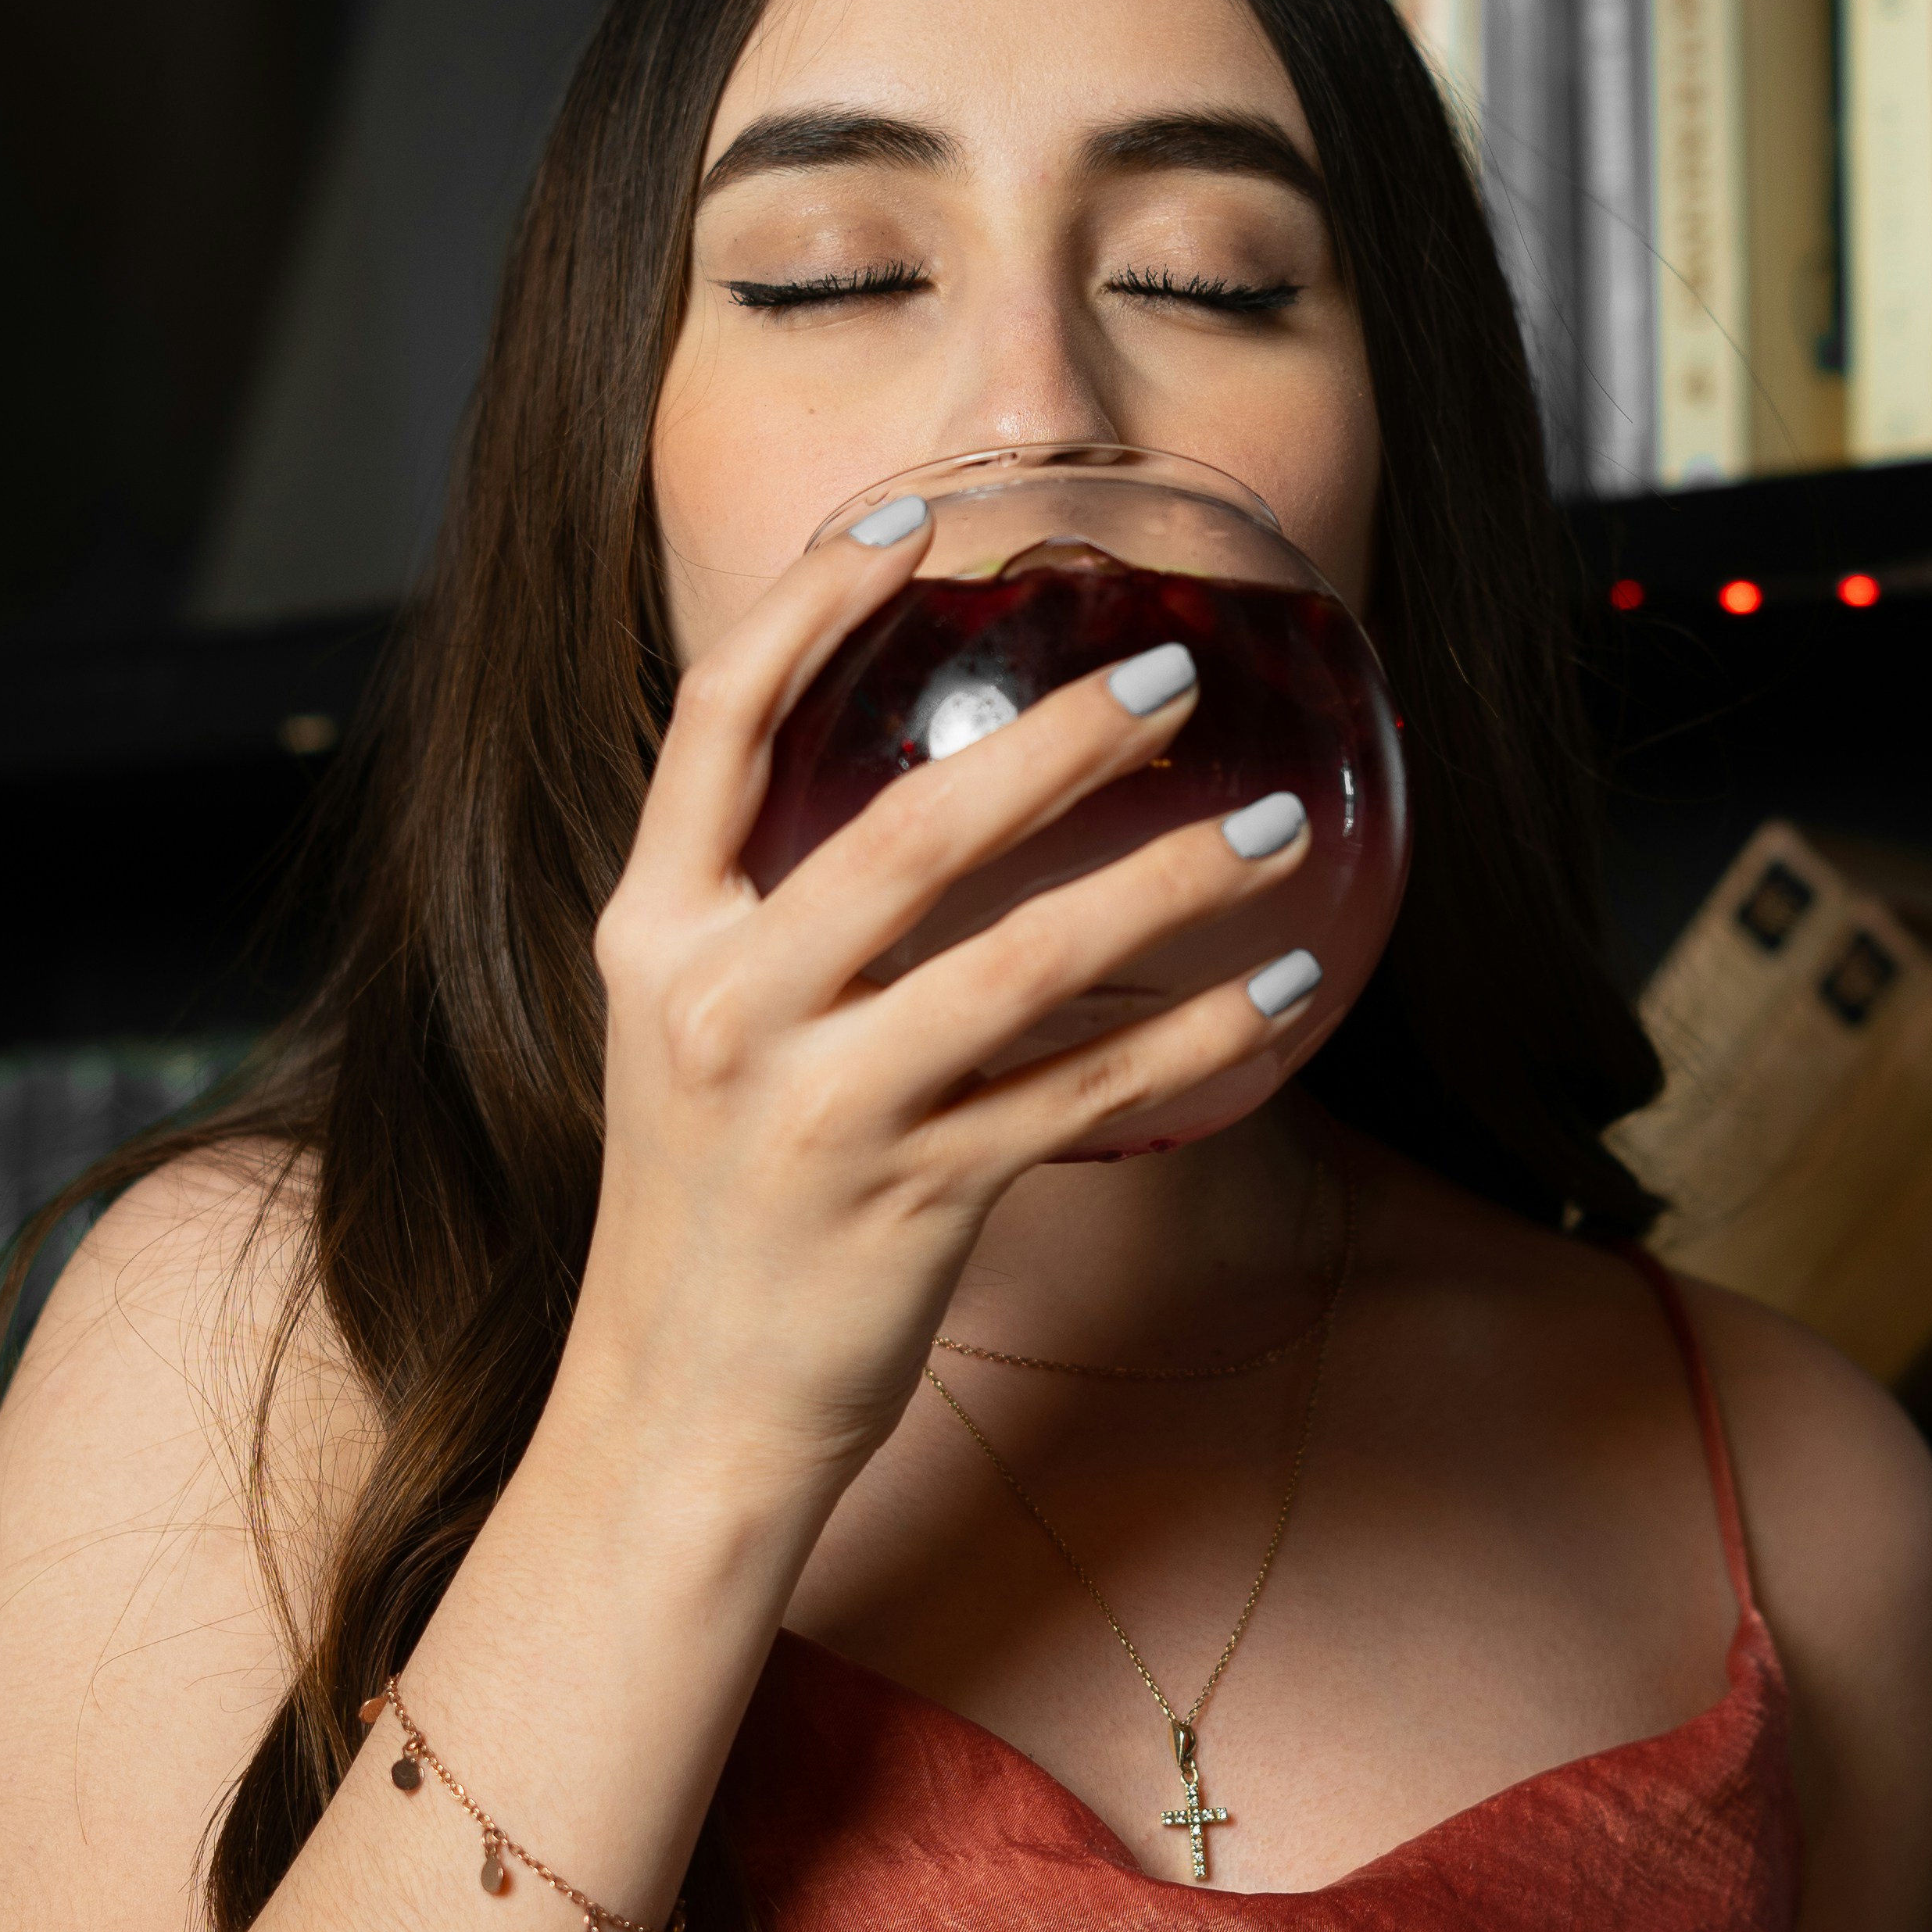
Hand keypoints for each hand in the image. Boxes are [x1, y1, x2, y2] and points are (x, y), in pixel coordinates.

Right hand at [560, 501, 1320, 1507]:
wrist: (676, 1414)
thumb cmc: (710, 1206)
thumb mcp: (691, 1030)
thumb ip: (770, 911)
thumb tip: (928, 790)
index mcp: (653, 931)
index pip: (719, 720)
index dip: (811, 602)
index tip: (914, 518)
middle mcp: (717, 1003)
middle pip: (909, 828)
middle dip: (1056, 740)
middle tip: (1170, 677)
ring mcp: (814, 1107)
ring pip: (1022, 959)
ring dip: (1166, 883)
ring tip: (1278, 830)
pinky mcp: (909, 1199)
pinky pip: (1083, 1096)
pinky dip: (1193, 1042)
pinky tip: (1275, 995)